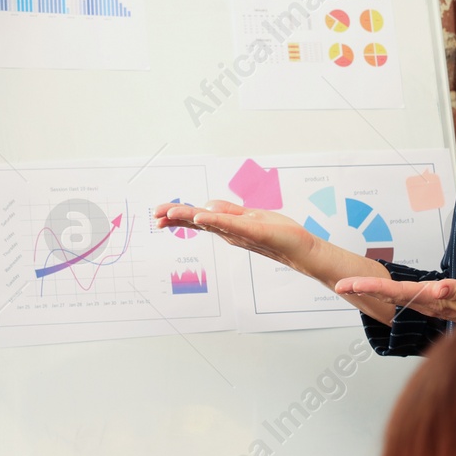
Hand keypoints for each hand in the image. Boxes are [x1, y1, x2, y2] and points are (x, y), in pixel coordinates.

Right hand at [153, 200, 318, 270]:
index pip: (197, 217)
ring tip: (169, 214)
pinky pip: (231, 225)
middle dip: (175, 217)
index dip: (178, 214)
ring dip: (188, 217)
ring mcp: (239, 232)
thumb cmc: (278, 233)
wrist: (300, 248)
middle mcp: (229, 231)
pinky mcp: (253, 232)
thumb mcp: (249, 218)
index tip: (158, 214)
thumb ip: (228, 213)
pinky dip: (214, 221)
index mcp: (227, 226)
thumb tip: (205, 207)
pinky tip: (201, 218)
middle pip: (197, 221)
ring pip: (209, 223)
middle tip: (154, 216)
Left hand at [333, 273, 455, 326]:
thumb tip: (437, 290)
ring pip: (397, 295)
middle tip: (339, 284)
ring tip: (351, 285)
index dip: (372, 287)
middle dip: (364, 288)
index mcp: (433, 299)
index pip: (397, 292)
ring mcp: (431, 301)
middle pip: (391, 293)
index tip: (350, 286)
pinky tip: (376, 290)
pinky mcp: (437, 298)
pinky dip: (390, 291)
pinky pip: (409, 295)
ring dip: (374, 290)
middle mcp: (428, 301)